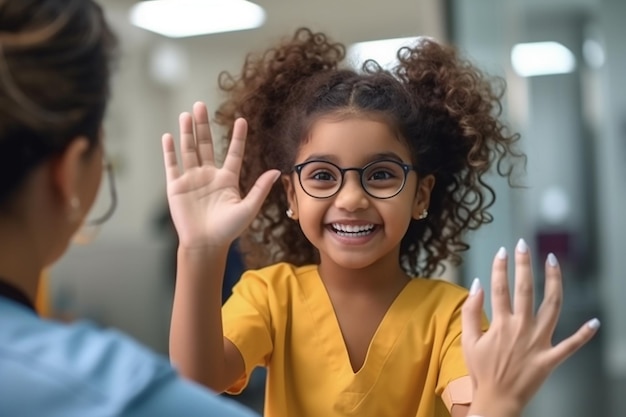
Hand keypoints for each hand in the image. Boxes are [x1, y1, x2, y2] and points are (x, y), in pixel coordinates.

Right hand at [161, 102, 279, 248]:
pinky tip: (169, 136)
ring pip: (188, 150)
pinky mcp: (176, 186)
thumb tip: (276, 171)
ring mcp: (191, 179)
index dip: (237, 137)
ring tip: (187, 114)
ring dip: (187, 132)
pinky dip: (170, 151)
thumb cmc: (228, 229)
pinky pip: (172, 165)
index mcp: (227, 179)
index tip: (241, 120)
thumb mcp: (248, 208)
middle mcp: (209, 175)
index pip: (233, 153)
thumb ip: (260, 189)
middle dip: (203, 125)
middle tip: (201, 105)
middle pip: (205, 144)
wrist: (205, 244)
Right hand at [462, 239, 599, 416]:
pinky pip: (571, 345)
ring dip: (553, 282)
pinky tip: (595, 321)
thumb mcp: (467, 340)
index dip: (499, 267)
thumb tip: (477, 285)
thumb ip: (470, 310)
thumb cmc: (481, 371)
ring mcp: (539, 342)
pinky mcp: (551, 358)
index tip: (502, 251)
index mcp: (499, 324)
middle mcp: (521, 329)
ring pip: (551, 306)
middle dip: (524, 264)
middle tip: (523, 245)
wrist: (496, 400)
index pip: (500, 287)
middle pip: (525, 289)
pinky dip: (584, 334)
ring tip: (552, 262)